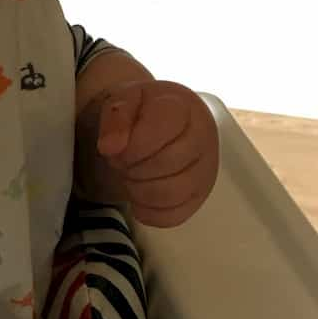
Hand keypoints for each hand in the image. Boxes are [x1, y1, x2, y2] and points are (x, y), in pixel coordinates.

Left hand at [94, 80, 219, 227]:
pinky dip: (148, 212)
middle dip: (133, 167)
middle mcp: (203, 137)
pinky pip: (173, 216)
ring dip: (139, 191)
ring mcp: (206, 169)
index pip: (162, 131)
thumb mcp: (120, 101)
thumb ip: (115, 117)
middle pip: (167, 164)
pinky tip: (139, 196)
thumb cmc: (138, 114)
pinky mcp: (199, 196)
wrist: (153, 125)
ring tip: (131, 177)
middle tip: (123, 162)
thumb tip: (111, 146)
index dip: (133, 146)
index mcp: (183, 107)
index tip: (118, 147)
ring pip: (171, 194)